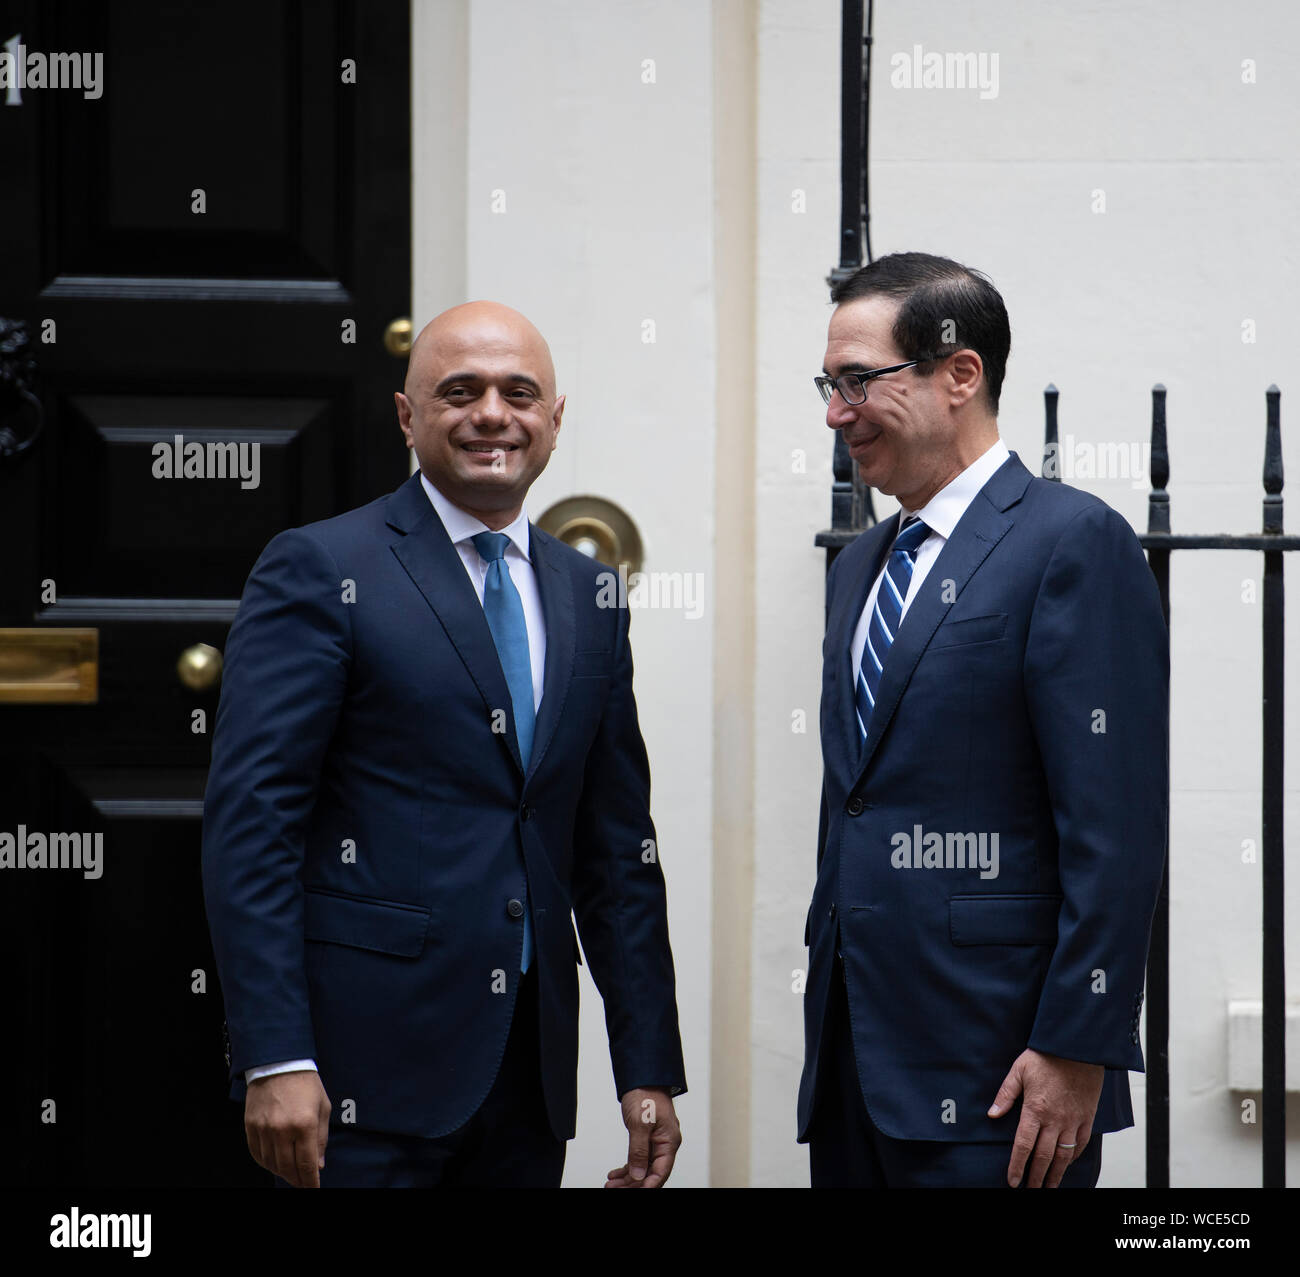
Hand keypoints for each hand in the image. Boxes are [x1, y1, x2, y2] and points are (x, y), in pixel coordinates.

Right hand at [244, 1070, 331, 1187]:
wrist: (279, 1062)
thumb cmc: (305, 1083)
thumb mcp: (322, 1107)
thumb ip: (321, 1138)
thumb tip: (318, 1165)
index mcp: (305, 1124)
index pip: (307, 1164)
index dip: (311, 1182)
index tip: (313, 1189)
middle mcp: (283, 1130)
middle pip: (288, 1168)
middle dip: (297, 1180)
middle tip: (303, 1183)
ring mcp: (264, 1129)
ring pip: (271, 1164)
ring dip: (282, 1172)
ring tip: (290, 1173)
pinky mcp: (251, 1126)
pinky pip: (257, 1154)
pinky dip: (266, 1163)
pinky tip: (274, 1163)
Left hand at [604, 1087, 680, 1187]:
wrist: (642, 1076)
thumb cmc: (646, 1094)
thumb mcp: (640, 1123)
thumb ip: (639, 1151)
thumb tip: (638, 1175)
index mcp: (669, 1141)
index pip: (660, 1172)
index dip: (647, 1186)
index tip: (633, 1192)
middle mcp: (665, 1144)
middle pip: (650, 1173)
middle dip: (633, 1184)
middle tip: (614, 1189)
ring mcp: (656, 1141)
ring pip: (643, 1168)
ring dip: (627, 1178)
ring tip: (610, 1184)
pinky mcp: (647, 1138)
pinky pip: (638, 1159)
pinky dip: (627, 1167)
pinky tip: (615, 1174)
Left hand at [988, 1048, 1103, 1187]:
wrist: (1077, 1047)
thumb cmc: (1046, 1056)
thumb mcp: (1019, 1070)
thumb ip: (1005, 1094)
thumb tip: (992, 1114)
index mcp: (1035, 1109)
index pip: (1023, 1145)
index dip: (1017, 1166)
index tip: (1013, 1181)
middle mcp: (1055, 1120)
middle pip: (1044, 1156)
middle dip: (1036, 1177)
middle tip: (1031, 1190)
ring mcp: (1073, 1121)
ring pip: (1064, 1155)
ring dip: (1056, 1174)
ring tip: (1049, 1186)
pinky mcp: (1087, 1118)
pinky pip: (1081, 1144)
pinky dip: (1073, 1157)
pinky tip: (1067, 1163)